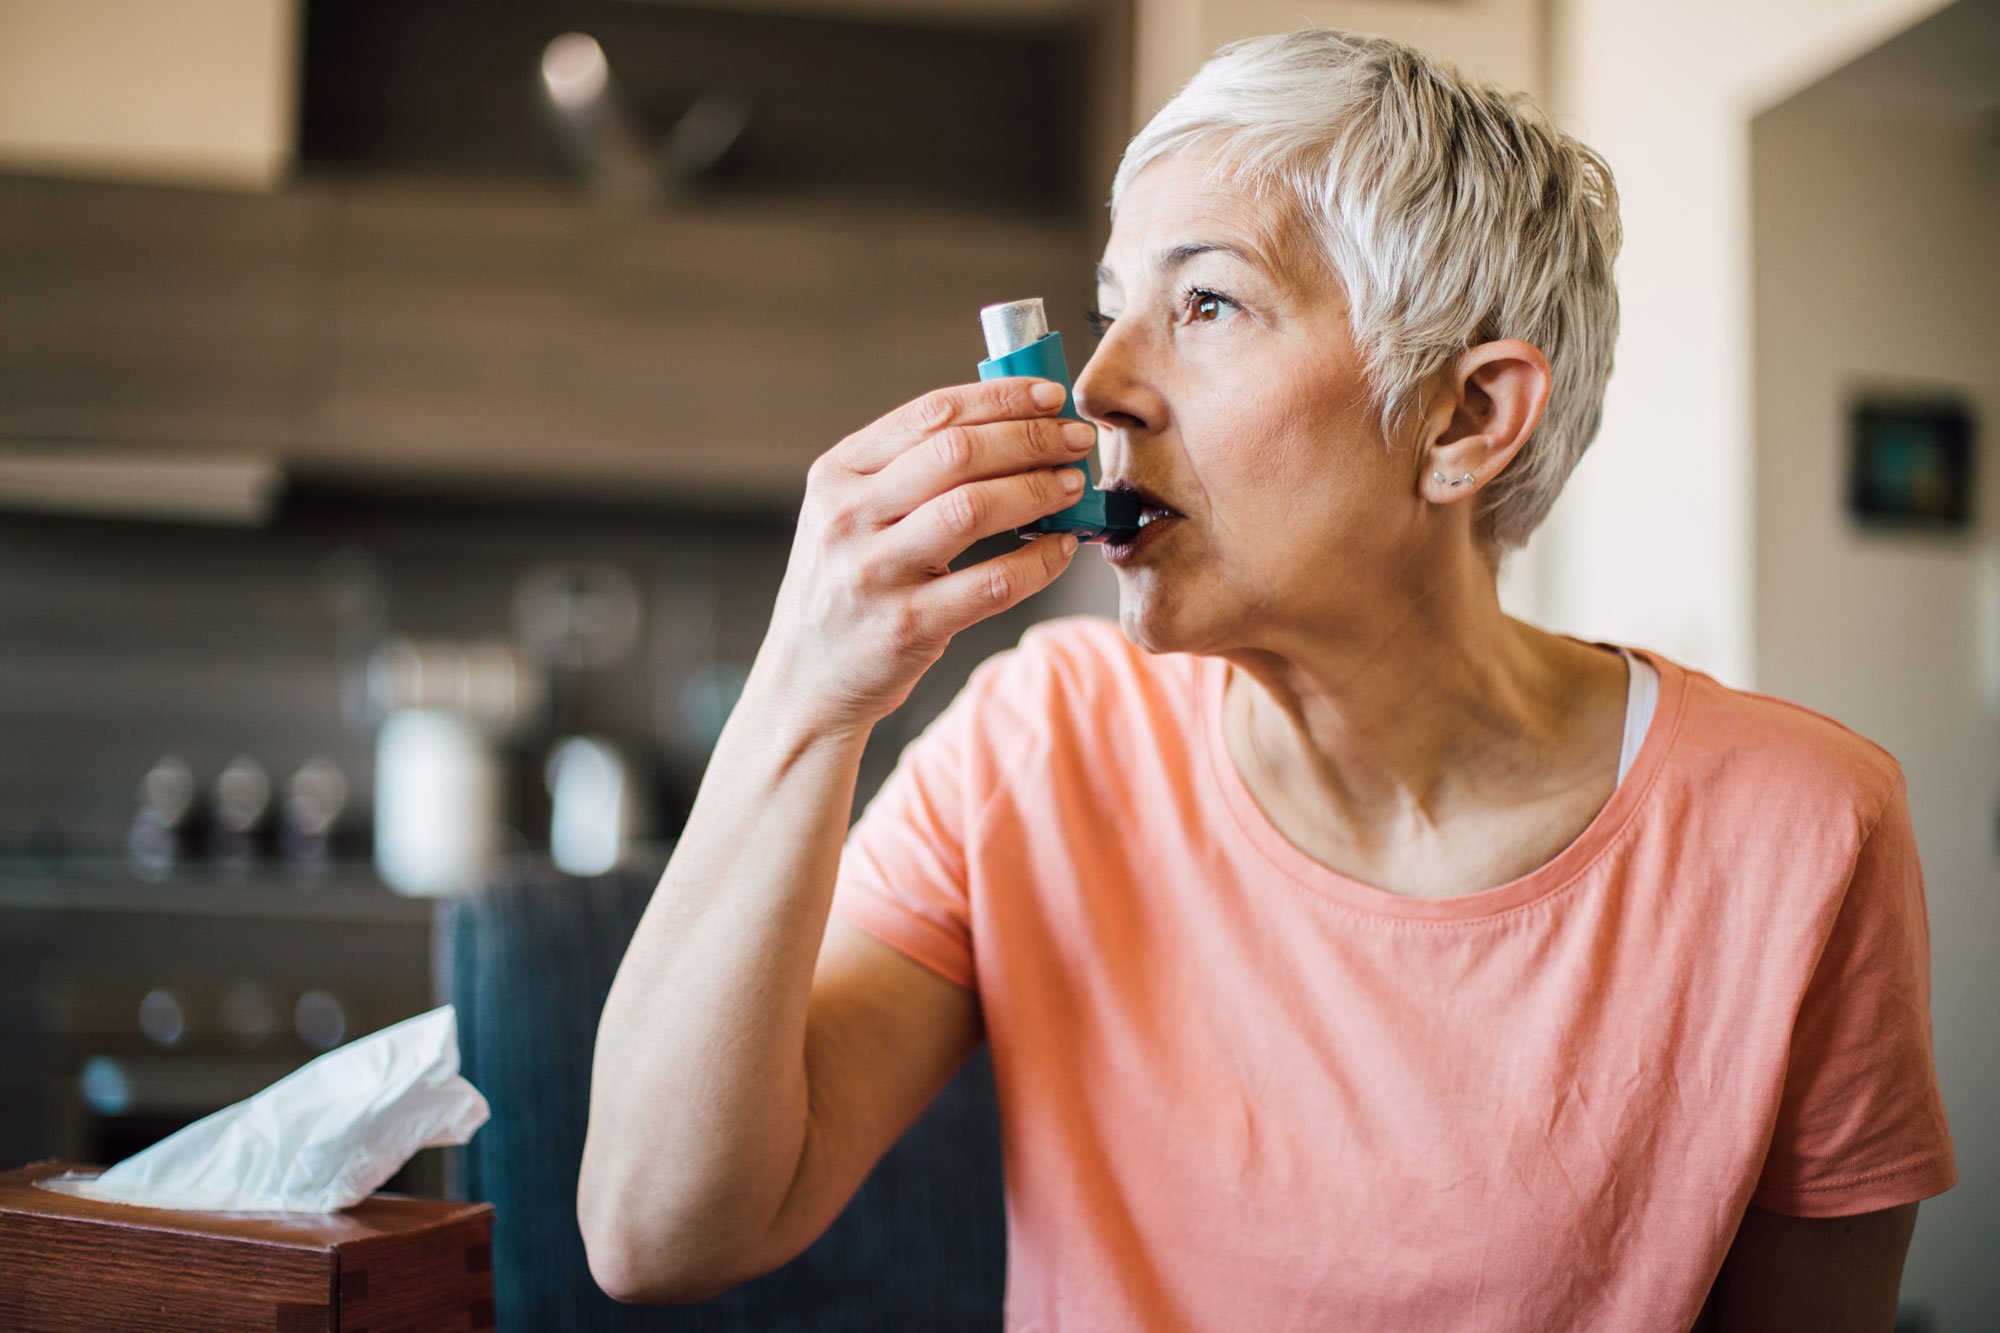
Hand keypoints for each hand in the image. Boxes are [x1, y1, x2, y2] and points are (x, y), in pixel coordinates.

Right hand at [755, 377, 1094, 733]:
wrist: (806, 679)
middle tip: (1075, 440)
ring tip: (1073, 485)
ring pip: (974, 510)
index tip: (1049, 397)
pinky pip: (992, 583)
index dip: (1000, 399)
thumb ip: (910, 470)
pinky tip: (1061, 546)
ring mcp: (875, 573)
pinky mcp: (906, 626)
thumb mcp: (851, 515)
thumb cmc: (848, 584)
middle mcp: (848, 517)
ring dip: (1037, 490)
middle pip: (957, 454)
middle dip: (1029, 439)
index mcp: (837, 474)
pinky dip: (1039, 561)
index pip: (930, 414)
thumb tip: (1012, 425)